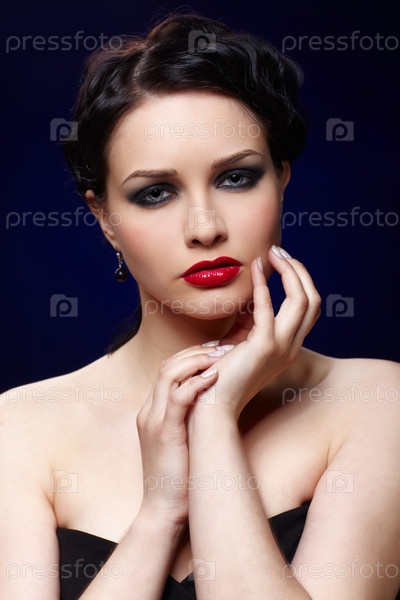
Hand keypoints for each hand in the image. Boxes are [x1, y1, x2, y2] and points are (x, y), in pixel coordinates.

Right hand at [136, 345, 219, 524]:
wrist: (163, 510)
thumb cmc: (178, 478)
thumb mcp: (181, 441)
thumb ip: (189, 420)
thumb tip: (213, 405)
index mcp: (152, 411)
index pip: (168, 370)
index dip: (192, 355)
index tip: (216, 351)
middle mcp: (149, 411)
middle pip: (168, 365)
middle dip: (196, 351)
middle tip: (223, 347)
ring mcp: (154, 420)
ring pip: (170, 374)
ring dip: (197, 360)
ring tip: (222, 356)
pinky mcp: (164, 432)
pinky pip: (178, 398)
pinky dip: (197, 383)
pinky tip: (215, 377)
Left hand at [191, 246, 320, 419]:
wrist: (213, 403)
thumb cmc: (223, 372)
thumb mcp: (242, 341)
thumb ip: (250, 318)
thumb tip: (250, 291)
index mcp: (290, 345)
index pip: (310, 307)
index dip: (301, 279)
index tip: (281, 259)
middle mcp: (292, 346)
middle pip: (312, 299)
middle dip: (299, 270)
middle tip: (278, 250)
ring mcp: (282, 347)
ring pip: (301, 300)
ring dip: (288, 271)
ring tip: (271, 254)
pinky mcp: (263, 347)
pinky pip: (268, 307)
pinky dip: (263, 284)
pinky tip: (253, 269)